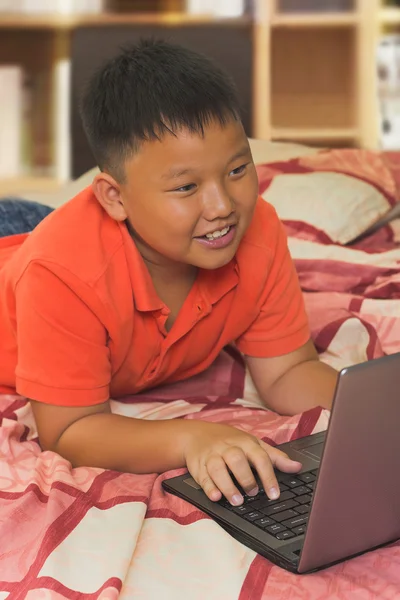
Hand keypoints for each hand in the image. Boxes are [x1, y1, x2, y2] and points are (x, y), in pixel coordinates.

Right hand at [182, 421, 301, 505]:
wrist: (197, 434)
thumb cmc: (230, 441)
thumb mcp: (253, 444)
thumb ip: (275, 457)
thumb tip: (297, 467)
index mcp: (245, 442)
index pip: (259, 457)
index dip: (268, 476)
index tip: (274, 494)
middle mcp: (228, 448)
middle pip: (236, 459)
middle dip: (245, 478)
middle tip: (253, 493)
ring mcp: (211, 456)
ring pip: (218, 468)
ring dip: (227, 485)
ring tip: (237, 501)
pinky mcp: (198, 466)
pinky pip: (202, 477)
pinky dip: (209, 487)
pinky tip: (216, 497)